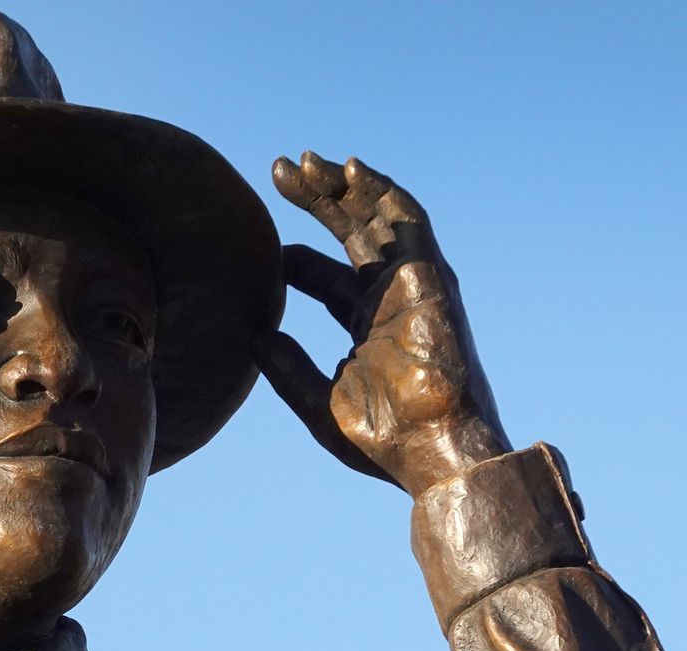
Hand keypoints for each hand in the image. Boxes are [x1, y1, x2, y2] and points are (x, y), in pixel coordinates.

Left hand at [259, 152, 511, 495]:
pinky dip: (381, 190)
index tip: (259, 244)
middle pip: (350, 231)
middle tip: (278, 170)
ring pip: (377, 215)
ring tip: (304, 162)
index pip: (325, 273)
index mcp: (367, 322)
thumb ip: (287, 367)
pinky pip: (408, 219)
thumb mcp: (318, 401)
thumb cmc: (385, 441)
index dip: (293, 255)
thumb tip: (252, 337)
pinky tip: (349, 169)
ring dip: (344, 184)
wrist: (434, 452)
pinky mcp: (430, 276)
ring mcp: (412, 282)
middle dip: (317, 198)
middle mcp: (390, 295)